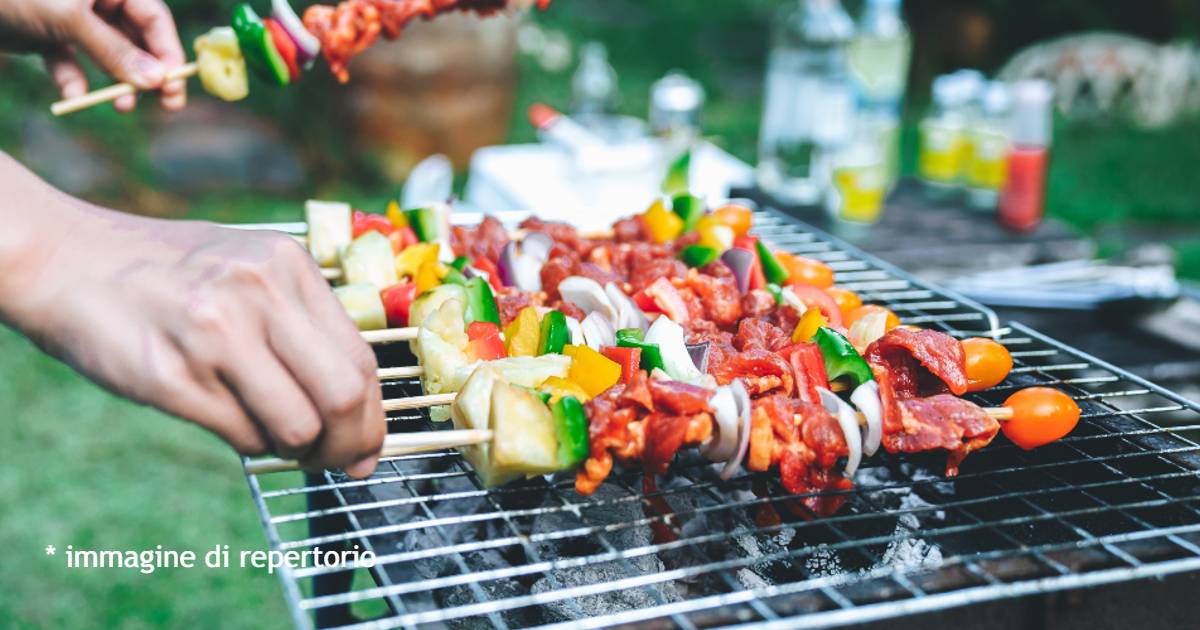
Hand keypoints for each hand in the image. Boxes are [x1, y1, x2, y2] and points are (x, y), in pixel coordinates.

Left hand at [0, 0, 186, 111]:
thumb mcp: (69, 20)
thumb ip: (113, 51)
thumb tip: (157, 80)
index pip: (154, 18)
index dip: (167, 51)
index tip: (174, 85)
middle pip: (136, 40)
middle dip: (146, 73)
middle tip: (165, 106)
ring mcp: (73, 18)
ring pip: (106, 55)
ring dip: (114, 82)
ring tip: (120, 107)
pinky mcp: (50, 36)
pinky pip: (72, 62)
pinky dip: (73, 81)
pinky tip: (71, 98)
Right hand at [5, 200, 385, 477]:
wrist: (66, 259)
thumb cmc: (167, 272)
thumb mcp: (247, 267)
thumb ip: (300, 321)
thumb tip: (356, 406)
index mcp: (286, 265)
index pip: (362, 359)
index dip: (374, 417)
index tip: (367, 445)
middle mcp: (257, 294)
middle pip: (345, 396)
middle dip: (349, 444)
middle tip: (336, 461)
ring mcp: (213, 334)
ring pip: (298, 426)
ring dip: (297, 451)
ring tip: (280, 440)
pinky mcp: (170, 377)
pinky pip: (242, 436)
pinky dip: (249, 444)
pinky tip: (233, 422)